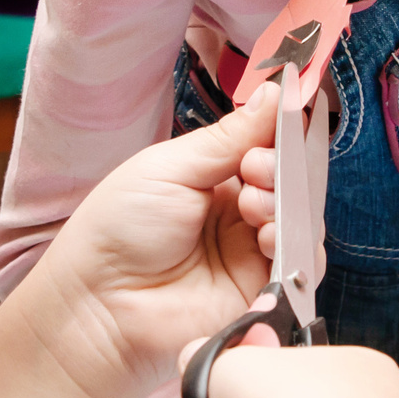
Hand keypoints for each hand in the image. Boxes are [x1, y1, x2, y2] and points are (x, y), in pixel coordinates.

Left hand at [30, 83, 286, 397]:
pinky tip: (265, 234)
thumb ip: (229, 137)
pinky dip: (293, 244)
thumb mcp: (171, 167)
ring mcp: (251, 254)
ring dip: (285, 204)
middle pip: (289, 183)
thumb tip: (276, 92)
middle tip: (255, 169)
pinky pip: (300, 265)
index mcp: (214, 178)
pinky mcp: (261, 292)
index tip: (283, 119)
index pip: (266, 147)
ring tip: (252, 204)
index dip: (279, 134)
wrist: (98, 305)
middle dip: (282, 169)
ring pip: (300, 220)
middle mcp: (238, 214)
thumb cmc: (118, 230)